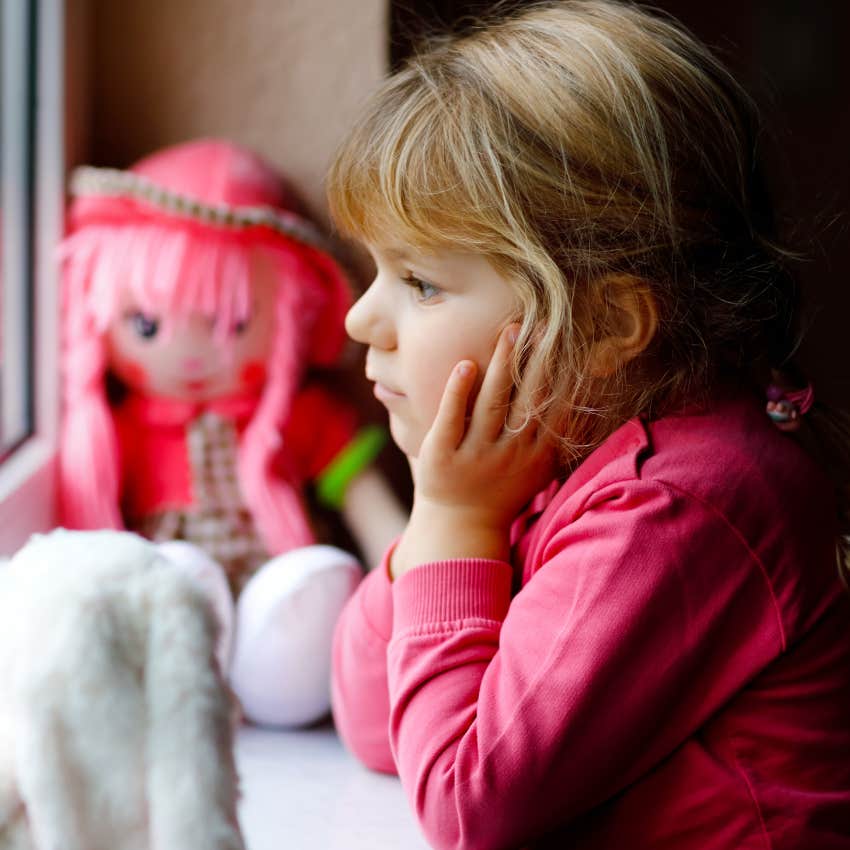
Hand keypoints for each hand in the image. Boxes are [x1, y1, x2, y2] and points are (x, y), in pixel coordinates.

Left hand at [391, 325, 555, 578]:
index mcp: (537, 455)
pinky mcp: (442, 455)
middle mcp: (510, 455)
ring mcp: (475, 456)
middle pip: (527, 401)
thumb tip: (593, 397)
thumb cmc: (504, 487)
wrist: (459, 524)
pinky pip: (451, 418)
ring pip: (492, 404)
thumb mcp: (542, 467)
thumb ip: (565, 435)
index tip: (569, 339)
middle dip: (536, 362)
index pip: (555, 408)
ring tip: (511, 331)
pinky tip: (466, 365)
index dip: (563, 374)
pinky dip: (459, 392)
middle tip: (542, 322)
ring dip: (503, 366)